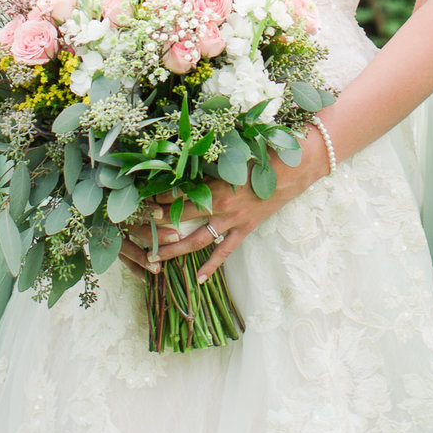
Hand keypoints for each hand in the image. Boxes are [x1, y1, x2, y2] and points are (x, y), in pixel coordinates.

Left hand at [114, 125, 331, 280]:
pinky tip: (199, 280)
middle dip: (157, 228)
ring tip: (154, 260)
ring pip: (196, 241)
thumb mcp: (233, 152)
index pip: (177, 194)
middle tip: (135, 235)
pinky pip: (225, 252)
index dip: (156, 199)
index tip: (138, 202)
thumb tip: (182, 157)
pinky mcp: (246, 229)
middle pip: (180, 220)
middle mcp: (220, 207)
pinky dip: (212, 266)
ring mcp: (233, 221)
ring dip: (174, 251)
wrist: (296, 166)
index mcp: (215, 185)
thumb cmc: (264, 152)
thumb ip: (208, 159)